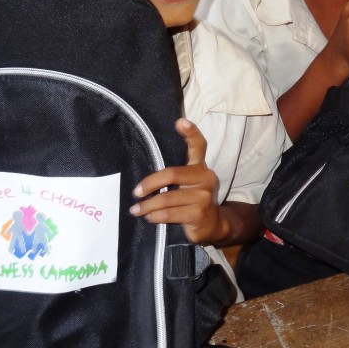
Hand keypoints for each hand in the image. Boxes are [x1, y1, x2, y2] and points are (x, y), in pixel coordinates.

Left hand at [129, 118, 224, 244]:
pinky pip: (170, 213)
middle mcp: (206, 178)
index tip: (179, 122)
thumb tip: (144, 167)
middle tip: (136, 192)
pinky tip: (148, 217)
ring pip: (167, 198)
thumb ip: (176, 173)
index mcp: (200, 167)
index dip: (190, 133)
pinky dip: (155, 216)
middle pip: (172, 174)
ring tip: (136, 209)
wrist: (212, 225)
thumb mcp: (188, 183)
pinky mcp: (200, 214)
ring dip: (147, 205)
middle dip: (149, 183)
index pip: (198, 146)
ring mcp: (204, 196)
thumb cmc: (192, 201)